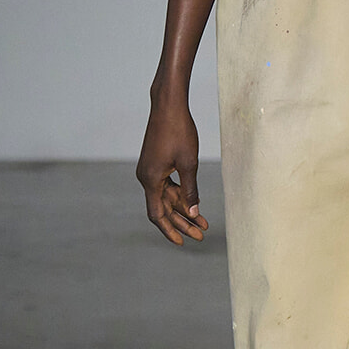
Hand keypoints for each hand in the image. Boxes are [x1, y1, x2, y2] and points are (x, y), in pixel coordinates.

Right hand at [136, 93, 208, 245]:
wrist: (168, 105)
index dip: (170, 230)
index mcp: (150, 180)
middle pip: (163, 208)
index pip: (157, 215)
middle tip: (201, 234)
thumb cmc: (179, 131)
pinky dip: (180, 194)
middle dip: (182, 222)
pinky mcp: (155, 163)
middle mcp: (146, 177)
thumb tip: (194, 212)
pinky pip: (167, 185)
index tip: (183, 242)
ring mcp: (149, 170)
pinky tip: (195, 202)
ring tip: (203, 222)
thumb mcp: (189, 163)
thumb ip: (190, 190)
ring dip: (183, 209)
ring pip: (166, 197)